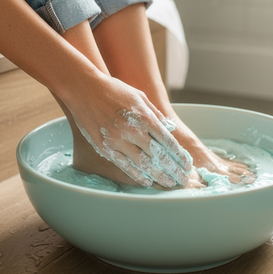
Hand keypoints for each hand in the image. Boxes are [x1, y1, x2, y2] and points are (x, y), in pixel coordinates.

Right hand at [64, 74, 191, 187]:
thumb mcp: (140, 96)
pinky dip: (137, 175)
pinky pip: (124, 165)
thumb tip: (170, 128)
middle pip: (158, 155)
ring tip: (169, 184)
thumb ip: (156, 113)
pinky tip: (147, 182)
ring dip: (159, 176)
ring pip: (143, 164)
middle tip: (183, 180)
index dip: (179, 155)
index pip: (167, 141)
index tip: (187, 165)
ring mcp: (117, 140)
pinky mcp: (104, 147)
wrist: (85, 89)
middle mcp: (133, 130)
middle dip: (173, 169)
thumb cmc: (115, 90)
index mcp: (144, 116)